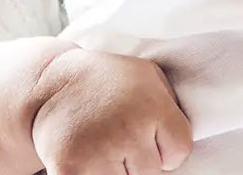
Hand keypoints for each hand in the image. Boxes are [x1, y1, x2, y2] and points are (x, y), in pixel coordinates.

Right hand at [31, 48, 192, 174]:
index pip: (180, 152)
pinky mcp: (71, 171)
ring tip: (103, 146)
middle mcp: (128, 130)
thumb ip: (174, 107)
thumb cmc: (109, 82)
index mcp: (152, 106)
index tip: (148, 133)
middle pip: (151, 173)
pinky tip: (89, 161)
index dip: (165, 147)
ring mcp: (98, 152)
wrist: (50, 81)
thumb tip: (192, 142)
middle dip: (138, 161)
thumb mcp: (148, 77)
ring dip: (116, 171)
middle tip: (118, 136)